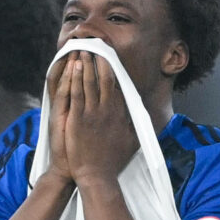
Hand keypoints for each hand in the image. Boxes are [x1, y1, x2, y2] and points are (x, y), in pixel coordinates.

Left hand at [52, 49, 138, 185]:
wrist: (97, 176)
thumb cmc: (113, 161)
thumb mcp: (132, 141)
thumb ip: (137, 125)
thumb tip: (145, 115)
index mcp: (119, 113)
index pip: (116, 84)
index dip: (111, 67)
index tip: (108, 53)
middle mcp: (107, 110)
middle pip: (103, 77)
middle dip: (99, 58)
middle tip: (95, 42)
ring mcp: (92, 113)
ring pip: (89, 81)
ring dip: (86, 63)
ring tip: (83, 47)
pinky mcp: (78, 119)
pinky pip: (77, 93)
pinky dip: (76, 77)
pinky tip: (74, 65)